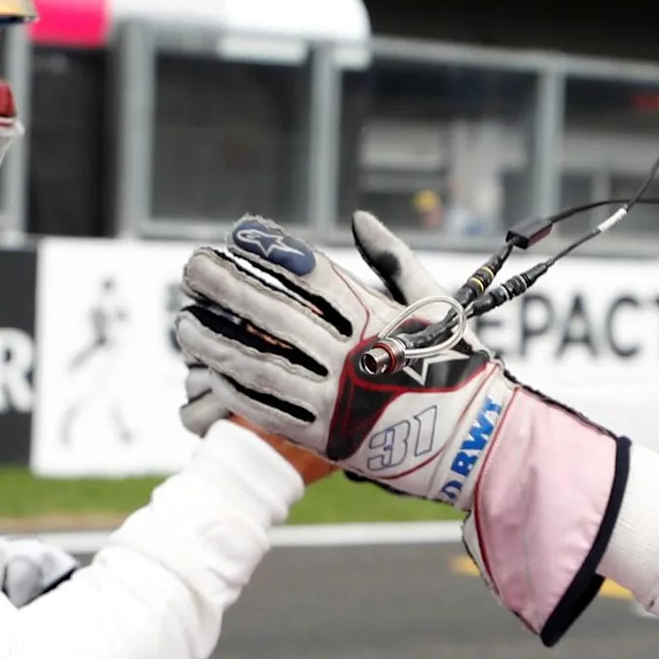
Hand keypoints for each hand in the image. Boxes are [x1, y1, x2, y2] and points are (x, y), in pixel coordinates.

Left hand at [175, 214, 520, 506]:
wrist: (476, 441)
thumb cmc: (456, 365)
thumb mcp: (435, 302)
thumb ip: (394, 258)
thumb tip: (358, 218)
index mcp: (376, 318)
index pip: (312, 275)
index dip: (272, 249)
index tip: (239, 232)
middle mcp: (351, 356)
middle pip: (275, 314)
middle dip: (227, 287)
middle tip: (190, 267)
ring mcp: (335, 398)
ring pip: (260, 364)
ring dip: (216, 342)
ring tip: (183, 324)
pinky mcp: (326, 435)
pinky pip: (268, 408)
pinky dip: (234, 388)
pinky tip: (207, 371)